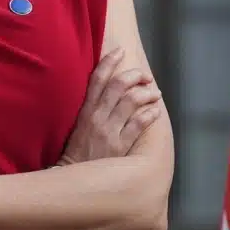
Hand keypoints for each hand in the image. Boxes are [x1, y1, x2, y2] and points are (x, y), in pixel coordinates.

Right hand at [60, 49, 161, 164]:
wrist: (74, 178)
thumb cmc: (79, 152)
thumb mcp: (80, 126)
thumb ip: (93, 109)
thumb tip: (111, 92)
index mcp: (85, 111)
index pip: (97, 79)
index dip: (109, 62)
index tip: (120, 51)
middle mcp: (97, 117)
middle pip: (118, 86)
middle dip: (135, 75)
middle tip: (145, 76)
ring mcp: (108, 131)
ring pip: (132, 101)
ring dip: (147, 93)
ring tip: (155, 94)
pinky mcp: (120, 146)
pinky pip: (139, 124)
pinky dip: (150, 114)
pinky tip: (155, 111)